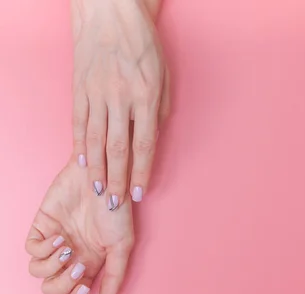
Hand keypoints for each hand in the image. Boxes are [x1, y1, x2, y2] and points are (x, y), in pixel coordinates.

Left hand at [25, 158, 133, 293]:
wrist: (103, 180)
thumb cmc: (116, 210)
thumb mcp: (122, 245)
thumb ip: (115, 277)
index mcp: (91, 264)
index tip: (85, 288)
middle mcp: (71, 257)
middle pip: (53, 288)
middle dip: (63, 284)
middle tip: (78, 267)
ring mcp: (55, 243)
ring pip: (38, 272)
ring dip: (52, 266)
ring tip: (68, 250)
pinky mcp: (41, 227)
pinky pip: (31, 250)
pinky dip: (44, 249)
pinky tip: (60, 238)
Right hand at [71, 0, 169, 207]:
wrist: (110, 14)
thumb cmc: (143, 45)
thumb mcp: (164, 75)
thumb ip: (160, 109)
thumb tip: (153, 136)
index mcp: (146, 97)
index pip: (144, 145)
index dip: (142, 172)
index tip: (140, 194)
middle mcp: (121, 99)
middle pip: (117, 149)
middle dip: (117, 180)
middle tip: (115, 203)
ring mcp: (96, 94)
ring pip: (94, 140)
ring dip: (96, 170)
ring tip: (98, 191)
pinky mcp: (79, 89)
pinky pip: (78, 123)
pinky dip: (80, 145)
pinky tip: (82, 163)